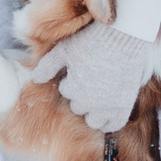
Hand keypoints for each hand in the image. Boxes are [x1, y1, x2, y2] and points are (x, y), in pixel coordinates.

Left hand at [29, 22, 155, 131]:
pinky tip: (108, 111)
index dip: (71, 80)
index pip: (66, 92)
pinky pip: (114, 125)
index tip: (80, 68)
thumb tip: (35, 79)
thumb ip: (47, 66)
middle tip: (90, 79)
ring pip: (93, 121)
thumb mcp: (64, 49)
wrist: (124, 35)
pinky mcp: (125, 105)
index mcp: (74, 89)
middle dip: (81, 95)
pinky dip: (109, 121)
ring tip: (98, 95)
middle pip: (78, 107)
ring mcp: (109, 106)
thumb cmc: (92, 40)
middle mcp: (91, 102)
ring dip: (92, 111)